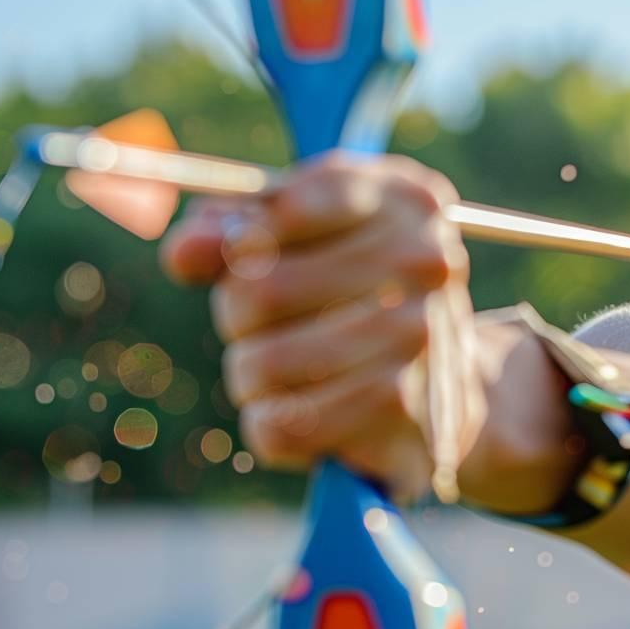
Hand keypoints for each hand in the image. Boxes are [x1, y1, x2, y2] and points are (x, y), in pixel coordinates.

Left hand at [159, 154, 484, 500]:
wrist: (446, 383)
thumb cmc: (354, 294)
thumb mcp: (305, 236)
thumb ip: (232, 225)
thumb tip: (183, 253)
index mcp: (406, 200)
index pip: (289, 202)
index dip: (245, 236)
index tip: (247, 252)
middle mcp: (425, 263)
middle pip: (256, 292)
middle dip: (237, 315)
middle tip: (269, 323)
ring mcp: (419, 339)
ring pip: (260, 366)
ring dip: (251, 375)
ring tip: (291, 371)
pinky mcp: (403, 416)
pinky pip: (277, 428)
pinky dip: (271, 426)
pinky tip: (310, 411)